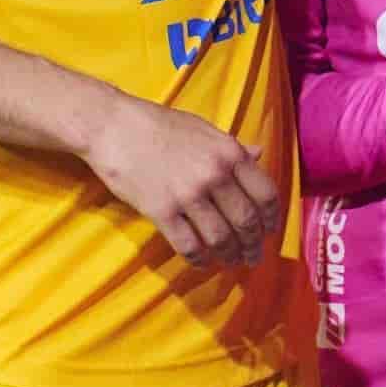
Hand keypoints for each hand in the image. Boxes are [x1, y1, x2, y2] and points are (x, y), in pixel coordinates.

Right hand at [80, 93, 281, 267]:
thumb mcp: (203, 129)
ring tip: (230, 261)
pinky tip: (201, 261)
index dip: (272, 218)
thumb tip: (259, 154)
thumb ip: (232, 146)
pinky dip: (199, 259)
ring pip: (220, 239)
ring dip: (229, 256)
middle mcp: (214, 175)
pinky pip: (188, 245)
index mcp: (229, 153)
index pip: (265, 194)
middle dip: (253, 245)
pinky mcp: (162, 211)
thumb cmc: (159, 124)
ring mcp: (188, 195)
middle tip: (253, 257)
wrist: (113, 126)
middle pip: (246, 222)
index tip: (270, 231)